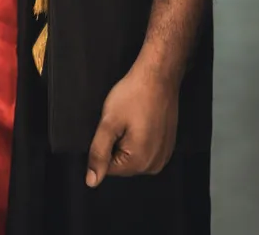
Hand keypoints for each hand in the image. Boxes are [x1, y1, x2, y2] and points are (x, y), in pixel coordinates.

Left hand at [85, 63, 179, 186]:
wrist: (158, 77)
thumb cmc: (134, 95)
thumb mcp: (108, 123)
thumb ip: (98, 154)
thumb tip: (92, 181)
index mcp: (140, 162)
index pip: (108, 168)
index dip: (104, 146)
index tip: (113, 127)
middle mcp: (155, 164)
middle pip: (121, 164)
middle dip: (116, 144)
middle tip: (122, 122)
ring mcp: (163, 156)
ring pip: (132, 157)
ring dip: (127, 141)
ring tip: (133, 120)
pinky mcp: (167, 146)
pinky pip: (144, 150)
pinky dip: (139, 138)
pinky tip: (141, 121)